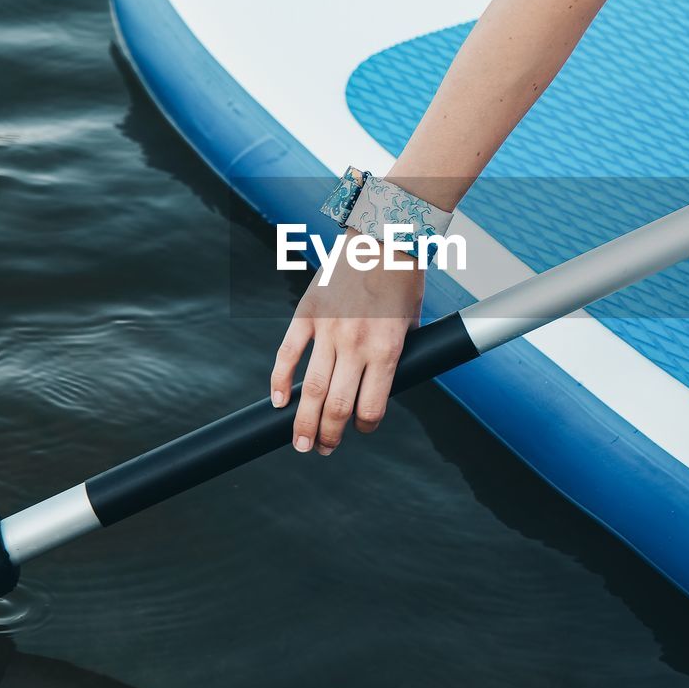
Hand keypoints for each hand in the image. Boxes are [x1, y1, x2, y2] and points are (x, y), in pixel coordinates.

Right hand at [270, 228, 424, 454]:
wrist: (383, 237)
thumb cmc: (403, 281)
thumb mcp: (411, 325)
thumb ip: (396, 356)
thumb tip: (381, 386)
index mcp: (386, 351)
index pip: (371, 408)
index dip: (365, 426)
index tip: (360, 429)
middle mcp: (356, 345)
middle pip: (335, 406)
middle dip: (328, 436)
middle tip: (321, 450)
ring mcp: (328, 330)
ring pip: (309, 389)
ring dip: (302, 422)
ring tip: (299, 443)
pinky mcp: (308, 314)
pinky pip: (288, 354)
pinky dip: (279, 380)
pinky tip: (277, 402)